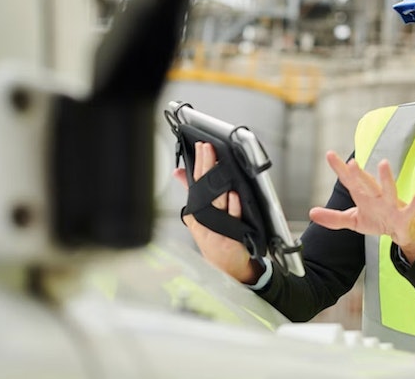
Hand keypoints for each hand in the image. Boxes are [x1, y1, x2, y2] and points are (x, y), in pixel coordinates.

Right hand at [174, 141, 259, 283]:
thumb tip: (180, 173)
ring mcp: (217, 227)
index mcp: (197, 211)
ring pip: (218, 200)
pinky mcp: (231, 236)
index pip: (197, 182)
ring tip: (219, 164)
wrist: (226, 266)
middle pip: (205, 188)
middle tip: (208, 149)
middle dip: (207, 166)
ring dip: (219, 182)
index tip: (202, 147)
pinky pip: (233, 218)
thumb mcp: (198, 216)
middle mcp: (205, 219)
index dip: (199, 163)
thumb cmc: (213, 239)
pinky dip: (234, 206)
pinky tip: (234, 194)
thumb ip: (191, 193)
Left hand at [309, 151, 414, 259]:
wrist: (400, 231)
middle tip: (351, 162)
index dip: (339, 168)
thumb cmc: (377, 220)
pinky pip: (409, 209)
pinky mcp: (403, 216)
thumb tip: (311, 212)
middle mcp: (376, 196)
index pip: (349, 180)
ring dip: (386, 178)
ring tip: (383, 164)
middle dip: (359, 174)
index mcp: (363, 195)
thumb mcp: (353, 220)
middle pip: (366, 183)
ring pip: (388, 189)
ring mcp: (390, 204)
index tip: (330, 154)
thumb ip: (333, 218)